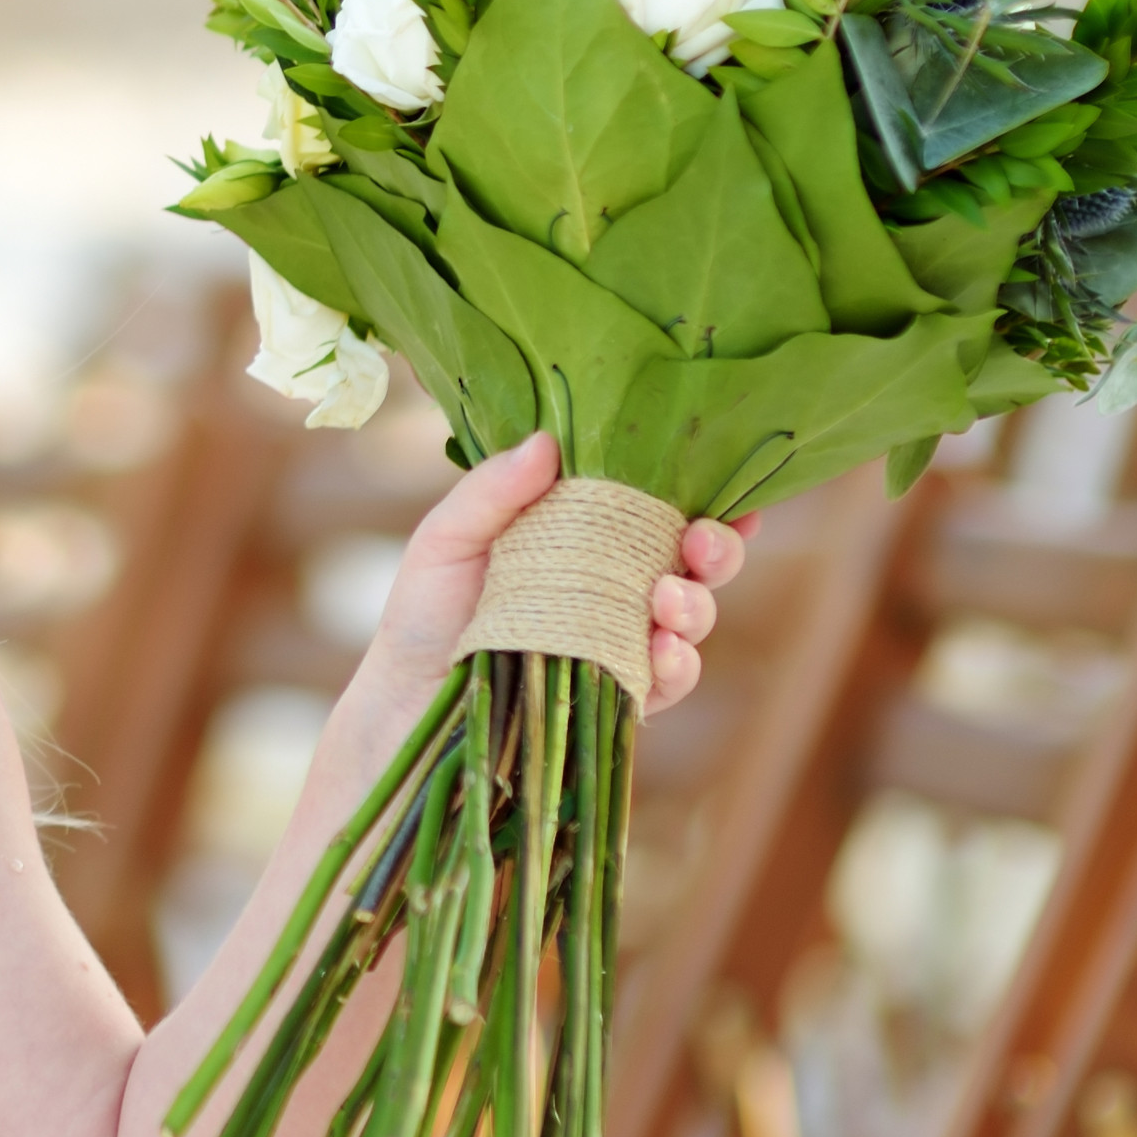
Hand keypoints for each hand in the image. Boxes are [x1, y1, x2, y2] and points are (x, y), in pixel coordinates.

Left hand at [372, 434, 745, 717]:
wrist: (406, 695)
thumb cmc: (427, 608)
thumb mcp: (448, 537)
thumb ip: (492, 490)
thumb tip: (547, 441)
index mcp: (588, 535)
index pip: (660, 508)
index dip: (705, 496)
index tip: (730, 488)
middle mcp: (619, 586)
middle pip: (697, 562)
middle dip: (718, 548)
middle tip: (700, 540)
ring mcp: (624, 640)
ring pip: (693, 619)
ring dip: (697, 606)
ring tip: (666, 598)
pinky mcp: (618, 693)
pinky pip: (670, 680)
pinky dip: (678, 664)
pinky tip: (662, 651)